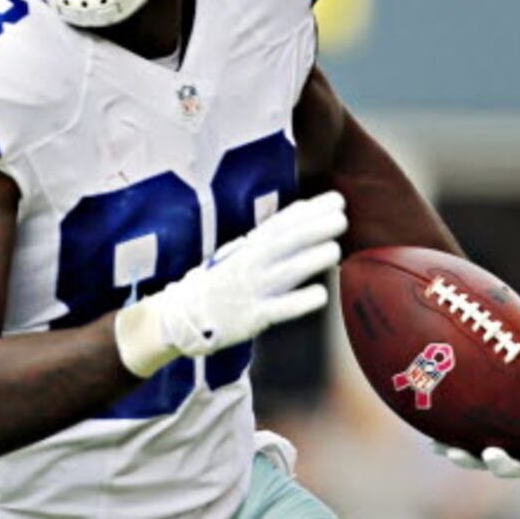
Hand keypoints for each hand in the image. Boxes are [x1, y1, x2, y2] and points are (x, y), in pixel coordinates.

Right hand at [114, 191, 345, 377]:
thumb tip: (301, 216)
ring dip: (313, 259)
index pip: (280, 224)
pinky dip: (302, 300)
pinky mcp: (252, 318)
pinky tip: (321, 294)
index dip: (308, 211)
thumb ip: (266, 239)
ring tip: (335, 250)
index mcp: (246, 249)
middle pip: (287, 242)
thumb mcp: (235, 255)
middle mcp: (250, 265)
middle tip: (341, 218)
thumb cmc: (215, 285)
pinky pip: (282, 308)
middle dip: (315, 228)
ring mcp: (251, 291)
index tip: (334, 200)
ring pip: (288, 271)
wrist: (178, 318)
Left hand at [433, 347, 519, 477]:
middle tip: (491, 453)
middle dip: (504, 465)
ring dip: (469, 461)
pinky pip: (461, 451)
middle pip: (519, 468)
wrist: (509, 378)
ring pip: (485, 464)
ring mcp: (503, 453)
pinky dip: (447, 447)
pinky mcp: (476, 448)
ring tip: (454, 452)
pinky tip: (434, 443)